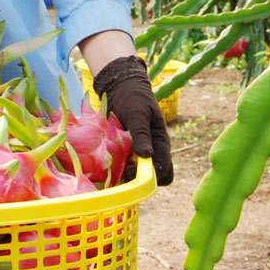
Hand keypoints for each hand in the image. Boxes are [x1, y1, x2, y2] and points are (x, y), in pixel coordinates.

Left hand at [91, 56, 172, 185]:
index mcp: (161, 143)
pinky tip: (104, 168)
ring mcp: (137, 153)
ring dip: (126, 178)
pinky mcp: (124, 152)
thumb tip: (147, 155)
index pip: (165, 169)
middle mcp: (151, 151)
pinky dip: (116, 171)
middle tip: (122, 174)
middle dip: (139, 180)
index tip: (132, 172)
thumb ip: (142, 134)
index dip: (152, 175)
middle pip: (153, 178)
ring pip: (137, 175)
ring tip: (111, 173)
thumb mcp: (138, 114)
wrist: (119, 88)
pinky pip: (123, 168)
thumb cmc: (133, 98)